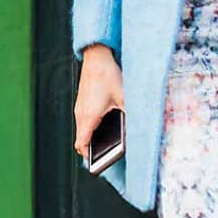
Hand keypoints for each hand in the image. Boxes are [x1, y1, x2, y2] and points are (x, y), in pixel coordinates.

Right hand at [73, 45, 124, 160]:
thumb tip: (138, 129)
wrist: (96, 56)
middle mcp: (81, 114)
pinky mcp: (82, 101)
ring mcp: (80, 107)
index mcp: (89, 117)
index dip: (89, 156)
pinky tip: (104, 123)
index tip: (98, 162)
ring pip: (82, 129)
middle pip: (81, 139)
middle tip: (106, 153)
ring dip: (91, 136)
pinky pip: (84, 120)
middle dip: (92, 148)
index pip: (81, 144)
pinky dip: (91, 126)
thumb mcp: (124, 98)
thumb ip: (129, 115)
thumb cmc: (108, 76)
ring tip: (106, 140)